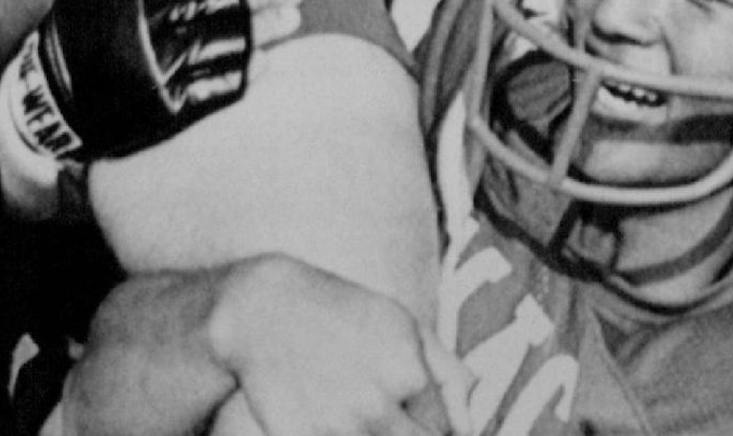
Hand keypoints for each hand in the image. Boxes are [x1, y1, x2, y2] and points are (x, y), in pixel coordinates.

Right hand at [0, 0, 301, 218]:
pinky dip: (247, 73)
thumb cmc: (81, 20)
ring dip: (267, 34)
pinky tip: (268, 64)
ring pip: (231, 44)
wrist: (53, 89)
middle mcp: (157, 23)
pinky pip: (219, 86)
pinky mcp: (168, 105)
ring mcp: (164, 66)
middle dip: (269, 1)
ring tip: (293, 24)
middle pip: (231, 6)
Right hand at [213, 255, 473, 435]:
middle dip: (408, 432)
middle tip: (384, 413)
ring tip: (353, 405)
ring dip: (372, 433)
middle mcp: (375, 404)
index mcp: (408, 371)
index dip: (433, 427)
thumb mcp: (401, 322)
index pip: (445, 431)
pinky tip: (329, 412)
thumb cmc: (338, 312)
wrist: (260, 309)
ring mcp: (337, 426)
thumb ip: (447, 372)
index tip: (416, 417)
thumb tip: (472, 421)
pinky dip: (339, 434)